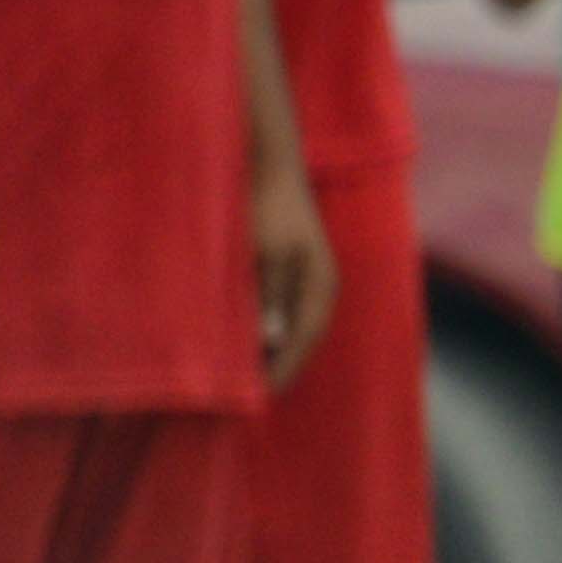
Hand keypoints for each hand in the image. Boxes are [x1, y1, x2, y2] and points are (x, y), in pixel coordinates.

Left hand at [248, 158, 333, 387]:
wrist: (267, 164)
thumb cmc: (266, 208)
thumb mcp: (266, 254)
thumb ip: (270, 297)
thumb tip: (272, 342)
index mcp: (320, 286)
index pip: (303, 341)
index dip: (281, 370)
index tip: (258, 398)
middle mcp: (317, 286)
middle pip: (299, 338)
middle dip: (276, 365)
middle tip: (246, 396)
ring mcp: (304, 276)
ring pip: (288, 324)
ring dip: (268, 348)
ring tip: (242, 373)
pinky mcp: (286, 267)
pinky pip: (277, 309)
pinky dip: (262, 327)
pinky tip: (241, 334)